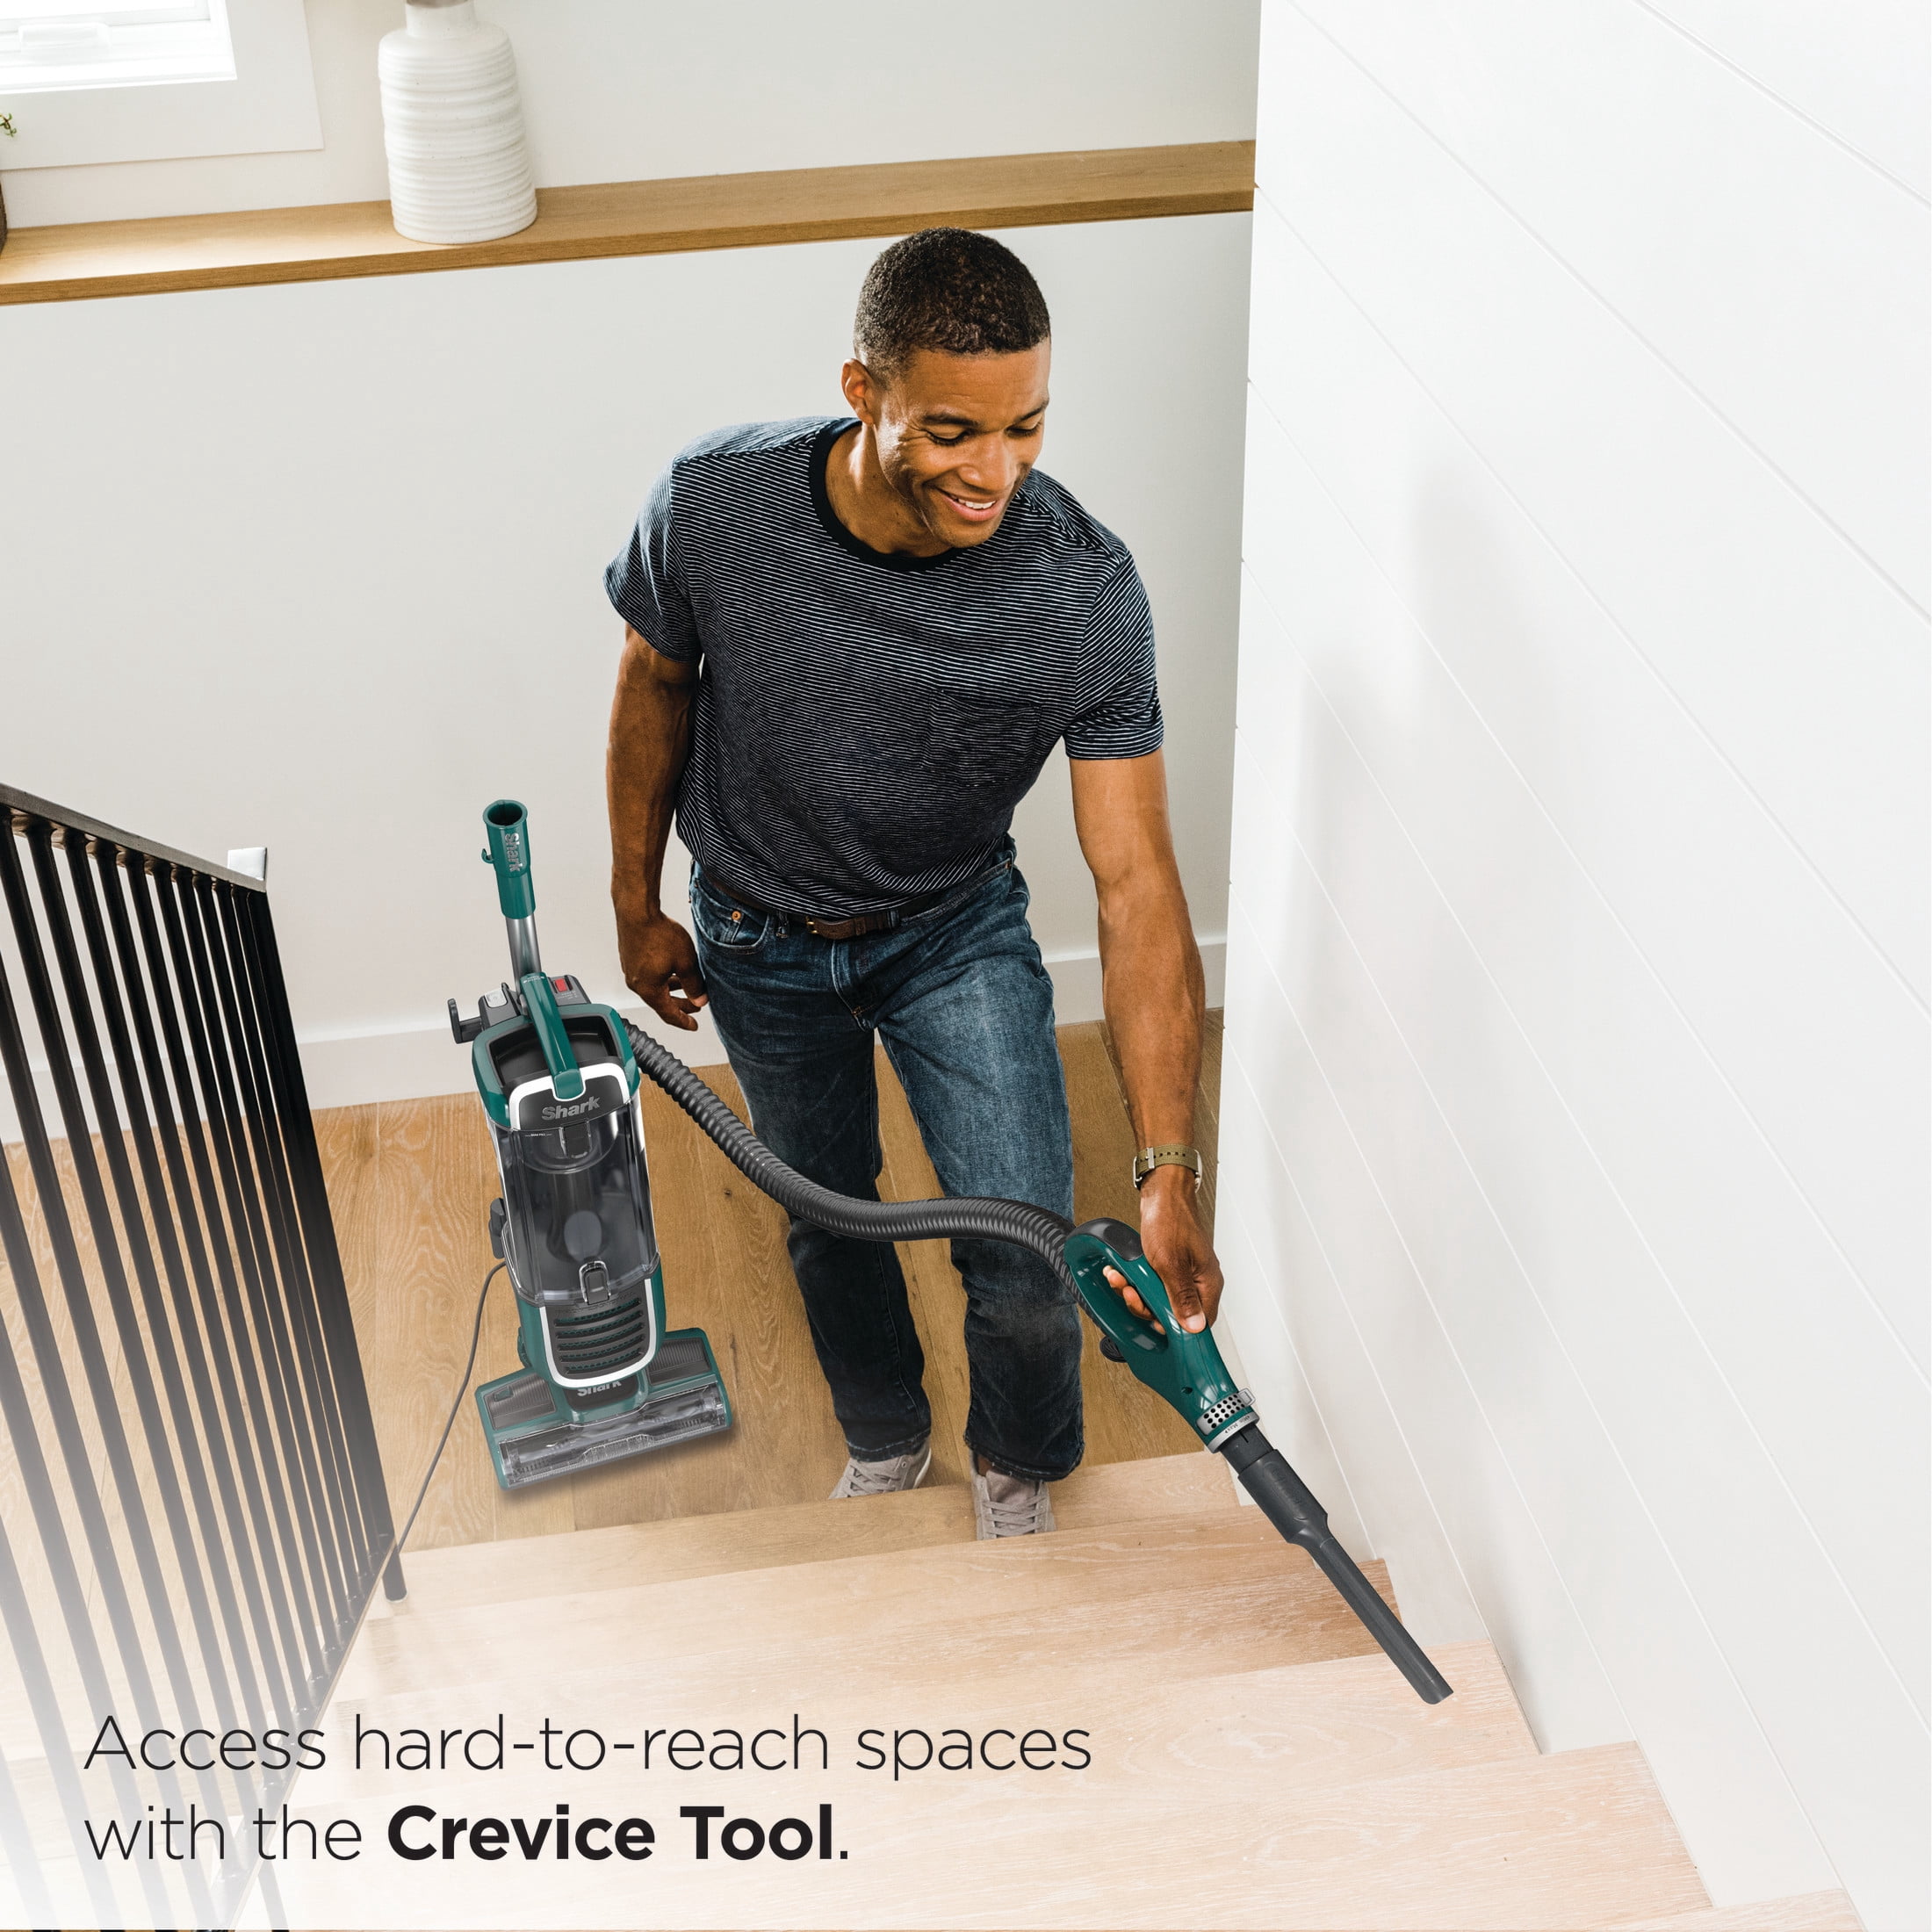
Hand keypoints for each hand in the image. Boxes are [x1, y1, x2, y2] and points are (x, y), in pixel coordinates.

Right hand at [616, 904, 707, 1031]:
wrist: (636, 911)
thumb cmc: (657, 934)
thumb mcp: (685, 962)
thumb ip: (694, 984)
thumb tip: (699, 999)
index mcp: (648, 989)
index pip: (668, 1014)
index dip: (683, 1021)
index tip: (693, 1026)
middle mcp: (636, 983)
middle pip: (660, 1001)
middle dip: (680, 1004)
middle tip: (695, 1005)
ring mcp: (631, 970)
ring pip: (655, 987)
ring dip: (671, 989)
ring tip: (687, 985)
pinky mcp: (630, 958)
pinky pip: (648, 975)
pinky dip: (662, 978)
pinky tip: (672, 968)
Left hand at [1107, 1164, 1222, 1333]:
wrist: (1162, 1194)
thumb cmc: (1170, 1221)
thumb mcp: (1171, 1264)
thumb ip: (1182, 1298)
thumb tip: (1196, 1327)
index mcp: (1207, 1284)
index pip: (1199, 1324)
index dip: (1174, 1327)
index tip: (1152, 1320)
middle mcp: (1199, 1282)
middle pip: (1174, 1314)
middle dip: (1145, 1305)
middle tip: (1131, 1292)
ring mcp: (1185, 1275)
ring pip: (1159, 1300)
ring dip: (1136, 1293)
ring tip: (1121, 1280)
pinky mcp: (1172, 1268)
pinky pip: (1153, 1285)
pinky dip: (1137, 1282)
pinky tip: (1122, 1274)